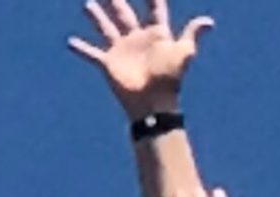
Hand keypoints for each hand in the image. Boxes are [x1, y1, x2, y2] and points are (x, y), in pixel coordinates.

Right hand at [67, 0, 211, 119]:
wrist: (153, 103)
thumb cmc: (169, 77)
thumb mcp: (183, 53)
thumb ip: (192, 35)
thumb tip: (209, 22)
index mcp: (156, 34)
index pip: (154, 9)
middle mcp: (137, 39)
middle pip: (124, 14)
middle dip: (117, 1)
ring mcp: (122, 50)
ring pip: (106, 28)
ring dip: (96, 17)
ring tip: (88, 4)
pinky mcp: (109, 64)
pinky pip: (92, 54)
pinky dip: (81, 49)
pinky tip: (70, 42)